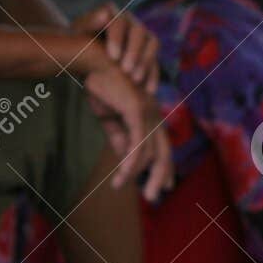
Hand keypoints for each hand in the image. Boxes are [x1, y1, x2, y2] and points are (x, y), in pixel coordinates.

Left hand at [73, 4, 159, 91]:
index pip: (119, 23)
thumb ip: (90, 24)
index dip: (118, 39)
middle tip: (126, 70)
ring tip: (136, 80)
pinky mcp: (148, 54)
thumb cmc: (80, 43)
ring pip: (152, 44)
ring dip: (145, 62)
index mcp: (115, 17)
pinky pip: (155, 62)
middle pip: (139, 32)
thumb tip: (105, 15)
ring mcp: (143, 38)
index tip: (113, 56)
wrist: (85, 55)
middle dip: (133, 51)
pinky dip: (153, 75)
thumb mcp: (80, 34)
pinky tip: (148, 90)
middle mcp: (131, 24)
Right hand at [82, 62, 173, 201]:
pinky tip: (123, 176)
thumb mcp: (110, 119)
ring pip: (148, 151)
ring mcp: (147, 112)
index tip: (167, 185)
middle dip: (160, 176)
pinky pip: (137, 143)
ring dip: (133, 173)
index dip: (166, 167)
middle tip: (153, 198)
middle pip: (163, 151)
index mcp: (150, 116)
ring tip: (118, 186)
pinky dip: (130, 162)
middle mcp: (154, 114)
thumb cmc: (103, 87)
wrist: (95, 63)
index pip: (162, 146)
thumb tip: (126, 160)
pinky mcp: (137, 110)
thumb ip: (120, 140)